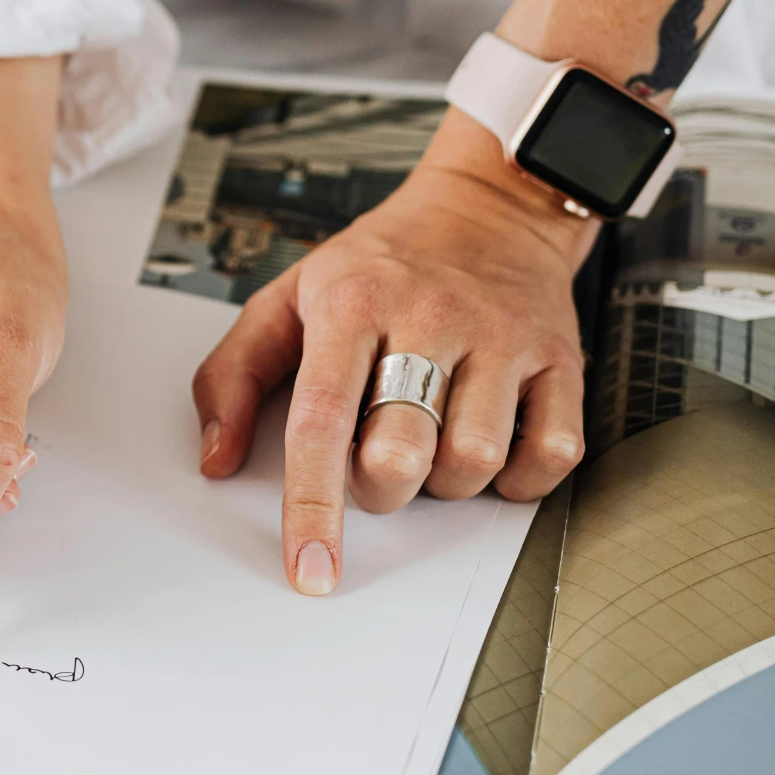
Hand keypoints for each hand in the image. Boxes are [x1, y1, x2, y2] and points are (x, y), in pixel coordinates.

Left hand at [191, 107, 596, 595]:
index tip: (308, 569)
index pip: (321, 420)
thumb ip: (233, 375)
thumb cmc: (379, 264)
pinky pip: (551, 453)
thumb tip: (216, 459)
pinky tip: (490, 447)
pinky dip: (520, 477)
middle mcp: (431, 318)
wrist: (488, 206)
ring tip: (429, 442)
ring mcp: (502, 338)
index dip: (311, 506)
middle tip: (374, 457)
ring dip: (445, 483)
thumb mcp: (285, 297)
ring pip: (474, 461)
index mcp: (353, 305)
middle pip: (400, 454)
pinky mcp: (559, 357)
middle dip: (379, 487)